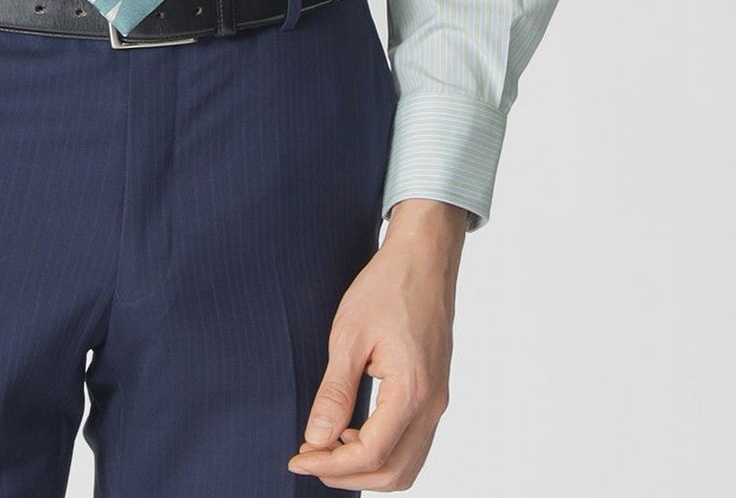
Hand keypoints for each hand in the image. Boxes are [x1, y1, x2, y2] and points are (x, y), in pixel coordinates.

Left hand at [287, 199, 466, 488]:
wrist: (424, 258)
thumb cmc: (387, 288)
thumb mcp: (349, 336)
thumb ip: (335, 393)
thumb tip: (316, 439)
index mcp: (412, 391)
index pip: (372, 454)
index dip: (331, 465)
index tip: (297, 457)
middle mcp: (432, 405)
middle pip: (394, 473)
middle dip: (348, 475)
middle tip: (309, 458)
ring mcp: (437, 401)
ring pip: (408, 464)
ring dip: (367, 468)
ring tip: (327, 446)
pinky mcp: (434, 392)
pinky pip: (413, 442)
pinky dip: (383, 451)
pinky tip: (353, 430)